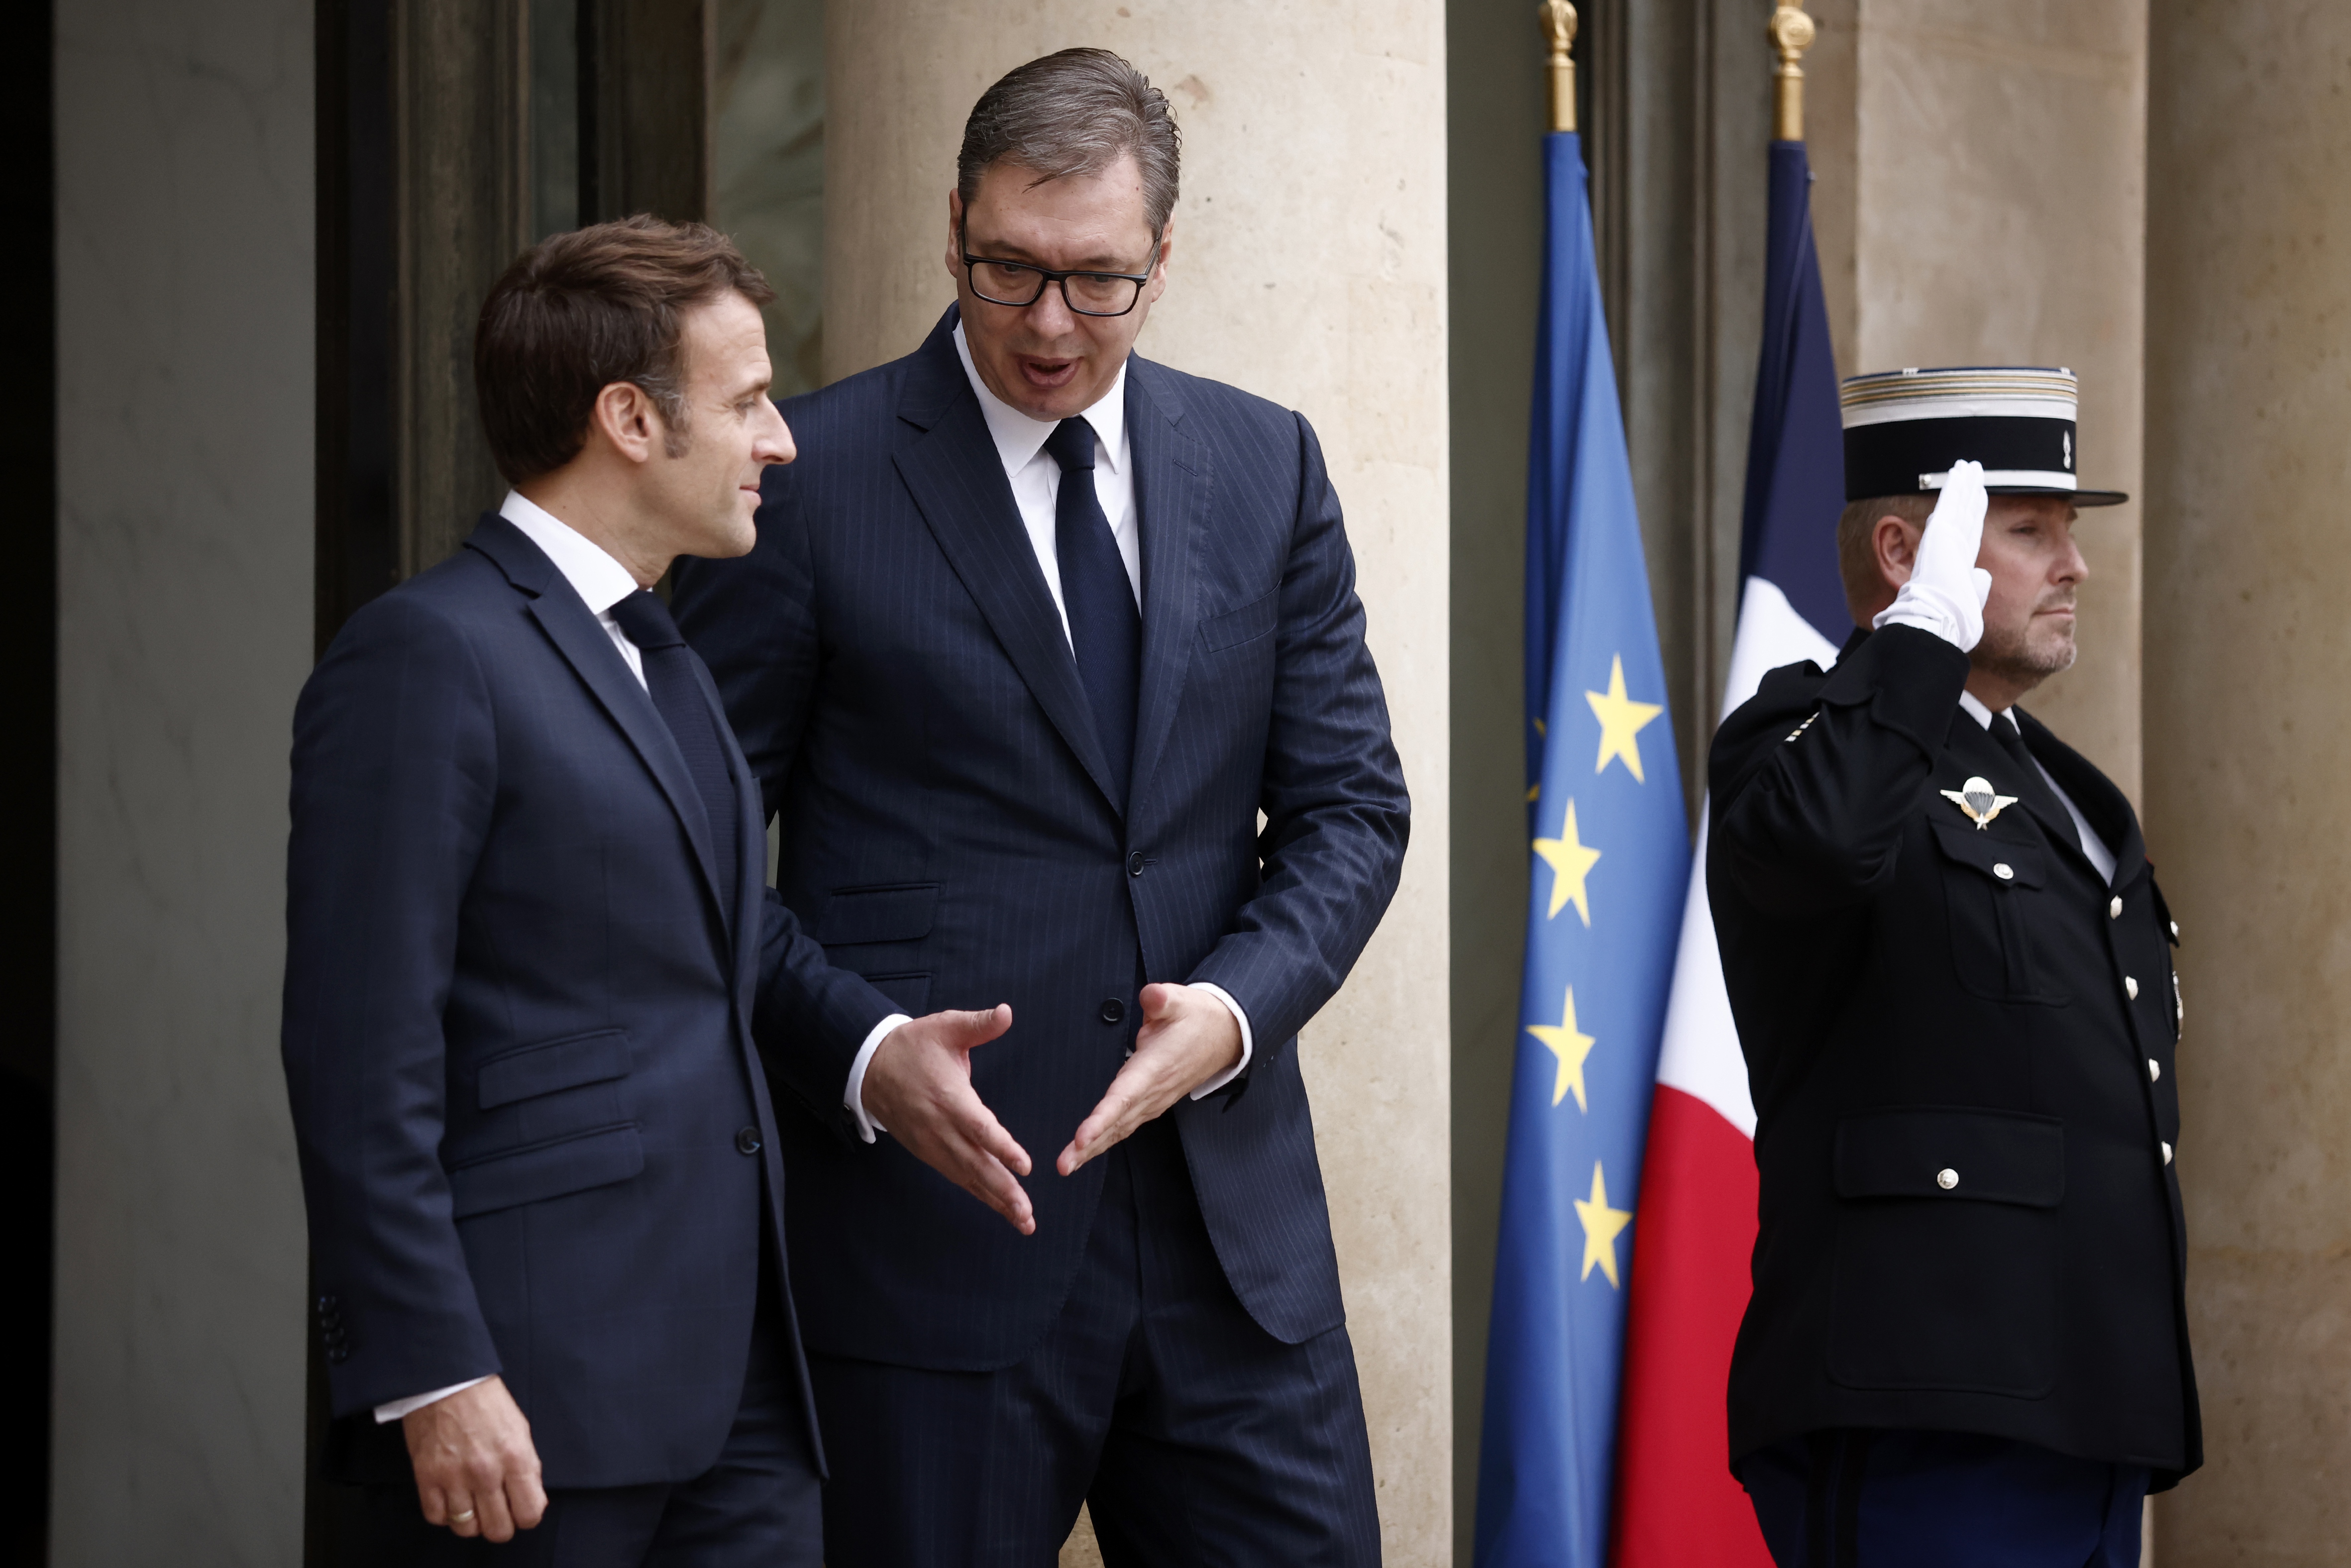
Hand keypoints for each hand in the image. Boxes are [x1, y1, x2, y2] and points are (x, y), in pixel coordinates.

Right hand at [402, 1376, 544, 1541]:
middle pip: (498, 1529)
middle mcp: (486, 1472)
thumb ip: (527, 1467)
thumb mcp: (520, 1429)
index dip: (527, 1517)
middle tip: (498, 1513)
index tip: (521, 1511)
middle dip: (501, 1525)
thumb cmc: (486, 1402)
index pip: (529, 1513)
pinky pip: (437, 1517)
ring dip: (472, 1521)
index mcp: (515, 1457)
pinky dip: (445, 1515)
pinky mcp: (427, 1477)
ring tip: (474, 1505)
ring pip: (467, 1529)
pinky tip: (452, 1499)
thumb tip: (532, 1500)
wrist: (447, 1381)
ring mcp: (454, 1477)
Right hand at [862, 1005, 1034, 1233]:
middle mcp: (940, 1127)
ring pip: (967, 1176)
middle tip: (1027, 1213)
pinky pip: (956, 1176)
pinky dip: (977, 1192)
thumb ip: (978, 1024)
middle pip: (975, 1164)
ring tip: (1022, 1220)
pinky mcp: (927, 1151)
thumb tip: (1006, 1012)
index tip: (1025, 1166)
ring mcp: (932, 1143)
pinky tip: (998, 1205)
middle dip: (1003, 1190)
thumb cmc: (913, 1047)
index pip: (979, 1127)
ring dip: (994, 1198)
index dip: (1002, 1147)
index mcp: (949, 1097)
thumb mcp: (945, 1027)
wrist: (870, 1067)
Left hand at [1058, 984, 1242, 1175]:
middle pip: (1116, 1123)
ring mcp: (1153, 1100)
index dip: (1101, 1118)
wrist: (1225, 1035)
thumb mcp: (1181, 1001)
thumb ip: (1163, 999)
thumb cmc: (1198, 1017)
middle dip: (1088, 1146)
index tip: (1081, 1137)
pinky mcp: (1152, 1102)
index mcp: (1154, 1068)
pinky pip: (1125, 1126)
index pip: (1123, 1097)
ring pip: (1119, 1129)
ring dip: (1093, 1149)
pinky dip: (1105, 1141)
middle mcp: (1153, 1091)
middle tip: (1062, 1165)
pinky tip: (1087, 1151)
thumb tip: (1152, 997)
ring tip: (1066, 1166)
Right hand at [1900, 458, 1994, 648]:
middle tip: (1972, 471)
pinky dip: (1954, 486)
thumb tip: (1983, 577)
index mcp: (1956, 564)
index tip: (1978, 497)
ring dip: (1963, 483)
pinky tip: (1959, 470)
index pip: (1969, 532)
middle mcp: (1950, 547)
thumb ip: (1977, 587)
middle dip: (1968, 491)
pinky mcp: (1940, 532)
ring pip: (1958, 503)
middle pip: (1964, 512)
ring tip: (1968, 465)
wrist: (1934, 622)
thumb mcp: (1968, 602)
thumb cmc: (1950, 621)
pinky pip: (1950, 503)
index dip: (1973, 513)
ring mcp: (1943, 538)